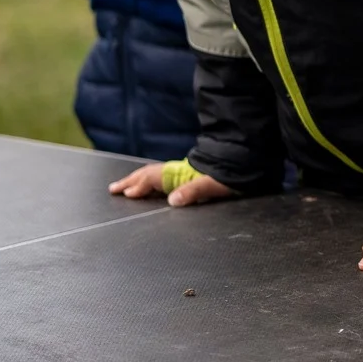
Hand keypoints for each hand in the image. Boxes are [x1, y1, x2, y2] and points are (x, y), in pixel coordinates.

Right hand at [109, 162, 234, 207]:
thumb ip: (194, 191)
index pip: (154, 178)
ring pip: (157, 173)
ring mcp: (186, 172)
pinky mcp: (192, 174)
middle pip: (150, 174)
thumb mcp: (216, 185)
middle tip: (113, 189)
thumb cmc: (234, 175)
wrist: (249, 160)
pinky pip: (165, 176)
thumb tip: (173, 200)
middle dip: (131, 181)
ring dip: (140, 179)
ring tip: (126, 186)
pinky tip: (153, 186)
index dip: (139, 185)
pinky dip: (153, 180)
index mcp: (183, 174)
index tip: (124, 193)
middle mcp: (181, 171)